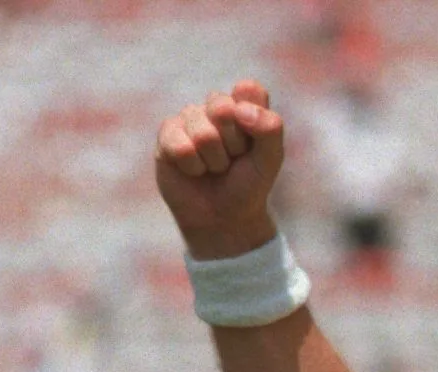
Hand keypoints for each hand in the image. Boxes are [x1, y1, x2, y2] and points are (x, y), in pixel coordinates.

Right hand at [155, 81, 284, 259]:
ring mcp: (190, 118)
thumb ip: (270, 128)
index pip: (249, 90)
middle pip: (223, 109)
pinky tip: (194, 170)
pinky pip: (180, 146)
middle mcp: (216, 106)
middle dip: (234, 144)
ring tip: (214, 168)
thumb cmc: (249, 184)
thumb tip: (239, 109)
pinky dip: (193, 166)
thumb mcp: (270, 159)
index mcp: (244, 105)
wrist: (223, 216)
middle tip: (233, 159)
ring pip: (203, 132)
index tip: (254, 143)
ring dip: (214, 160)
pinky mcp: (167, 134)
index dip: (252, 121)